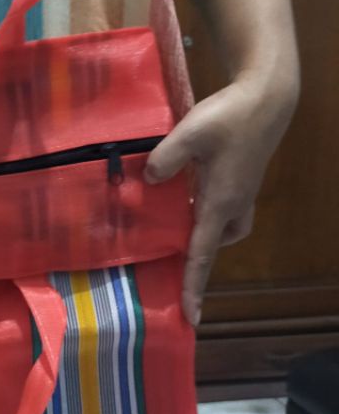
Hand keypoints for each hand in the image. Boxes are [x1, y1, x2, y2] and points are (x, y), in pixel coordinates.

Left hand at [144, 78, 296, 325]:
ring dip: (201, 231)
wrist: (267, 97)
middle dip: (195, 257)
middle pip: (213, 244)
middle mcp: (233, 204)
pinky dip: (205, 211)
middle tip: (170, 261)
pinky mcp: (241, 178)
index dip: (193, 286)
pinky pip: (223, 208)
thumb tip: (147, 180)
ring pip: (222, 226)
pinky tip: (184, 193)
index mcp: (220, 203)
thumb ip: (164, 160)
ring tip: (172, 225)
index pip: (201, 254)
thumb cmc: (230, 117)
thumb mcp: (189, 135)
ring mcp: (240, 191)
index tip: (190, 317)